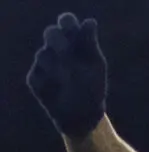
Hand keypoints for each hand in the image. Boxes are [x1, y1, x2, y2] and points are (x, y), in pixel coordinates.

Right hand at [26, 13, 107, 136]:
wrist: (83, 115)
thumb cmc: (93, 88)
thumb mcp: (95, 65)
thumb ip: (90, 44)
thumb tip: (89, 22)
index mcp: (74, 43)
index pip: (67, 23)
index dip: (67, 22)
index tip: (69, 27)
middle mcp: (56, 50)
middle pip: (51, 32)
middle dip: (59, 41)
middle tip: (67, 53)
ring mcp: (44, 64)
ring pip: (43, 53)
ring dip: (58, 66)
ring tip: (70, 80)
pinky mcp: (35, 79)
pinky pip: (37, 73)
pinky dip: (50, 81)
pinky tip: (59, 89)